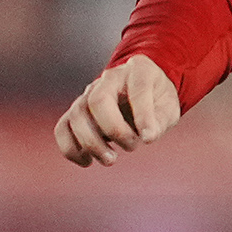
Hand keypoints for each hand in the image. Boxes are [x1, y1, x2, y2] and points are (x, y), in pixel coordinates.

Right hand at [54, 54, 182, 167]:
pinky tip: (88, 161)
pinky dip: (70, 148)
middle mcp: (109, 78)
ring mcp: (89, 93)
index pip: (137, 89)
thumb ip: (160, 120)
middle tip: (131, 146)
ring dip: (91, 143)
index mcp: (138, 70)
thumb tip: (147, 137)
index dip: (143, 116)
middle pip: (97, 100)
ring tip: (110, 160)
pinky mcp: (77, 112)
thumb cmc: (157, 100)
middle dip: (113, 129)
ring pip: (76, 115)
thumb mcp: (169, 107)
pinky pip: (62, 128)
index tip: (148, 139)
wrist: (141, 92)